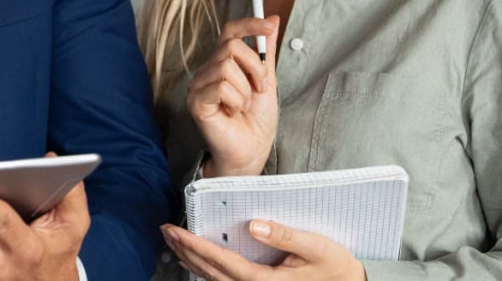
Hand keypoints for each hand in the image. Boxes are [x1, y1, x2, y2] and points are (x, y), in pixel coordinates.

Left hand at [161, 220, 364, 280]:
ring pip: (214, 279)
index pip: (224, 263)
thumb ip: (285, 236)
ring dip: (191, 259)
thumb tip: (255, 225)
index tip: (178, 231)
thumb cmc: (335, 267)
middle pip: (211, 272)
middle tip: (166, 230)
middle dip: (186, 250)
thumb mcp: (316, 247)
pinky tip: (195, 259)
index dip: (198, 247)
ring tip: (173, 241)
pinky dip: (205, 269)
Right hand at [187, 16, 280, 175]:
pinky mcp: (196, 101)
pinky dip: (236, 100)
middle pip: (230, 46)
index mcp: (222, 63)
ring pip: (226, 66)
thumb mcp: (267, 80)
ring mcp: (199, 85)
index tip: (270, 25)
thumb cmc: (256, 121)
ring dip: (246, 89)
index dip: (249, 24)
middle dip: (255, 67)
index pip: (229, 32)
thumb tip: (273, 21)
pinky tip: (233, 112)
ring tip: (244, 105)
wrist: (252, 150)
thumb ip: (266, 52)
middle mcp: (207, 71)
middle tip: (260, 88)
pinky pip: (221, 86)